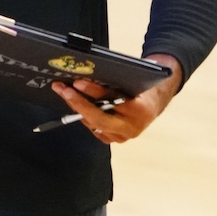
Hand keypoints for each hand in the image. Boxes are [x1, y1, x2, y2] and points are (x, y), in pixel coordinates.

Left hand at [52, 53, 182, 144]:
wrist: (153, 104)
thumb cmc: (142, 88)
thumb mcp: (133, 81)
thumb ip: (115, 83)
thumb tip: (86, 76)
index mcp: (140, 111)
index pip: (113, 101)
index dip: (94, 92)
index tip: (78, 82)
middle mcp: (131, 128)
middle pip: (99, 119)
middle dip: (78, 103)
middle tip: (63, 89)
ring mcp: (121, 137)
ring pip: (93, 124)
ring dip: (76, 107)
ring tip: (63, 91)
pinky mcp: (113, 139)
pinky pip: (93, 128)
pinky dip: (83, 115)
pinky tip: (73, 102)